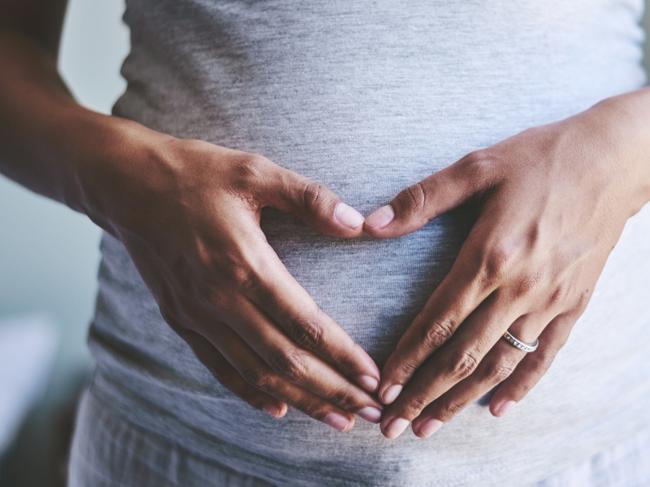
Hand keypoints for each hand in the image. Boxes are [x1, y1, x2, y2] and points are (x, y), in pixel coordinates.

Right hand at [82, 125, 382, 430]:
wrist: (127, 185)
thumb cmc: (195, 174)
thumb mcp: (256, 171)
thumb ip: (310, 198)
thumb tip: (357, 224)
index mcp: (244, 262)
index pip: (305, 323)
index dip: (343, 355)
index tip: (373, 377)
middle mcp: (220, 298)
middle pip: (285, 360)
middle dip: (332, 390)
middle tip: (369, 411)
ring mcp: (197, 314)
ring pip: (256, 373)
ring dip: (300, 399)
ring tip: (336, 419)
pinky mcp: (181, 319)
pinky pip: (220, 367)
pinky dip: (250, 392)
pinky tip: (279, 407)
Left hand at [364, 94, 649, 438]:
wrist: (614, 159)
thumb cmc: (541, 157)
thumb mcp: (478, 165)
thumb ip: (423, 198)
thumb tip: (370, 224)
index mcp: (489, 255)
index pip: (437, 321)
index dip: (406, 358)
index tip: (382, 387)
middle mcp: (519, 287)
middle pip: (462, 355)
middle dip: (423, 393)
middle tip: (394, 426)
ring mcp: (549, 300)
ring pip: (498, 364)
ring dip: (461, 399)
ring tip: (430, 426)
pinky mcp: (574, 304)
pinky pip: (544, 355)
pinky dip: (521, 385)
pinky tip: (497, 408)